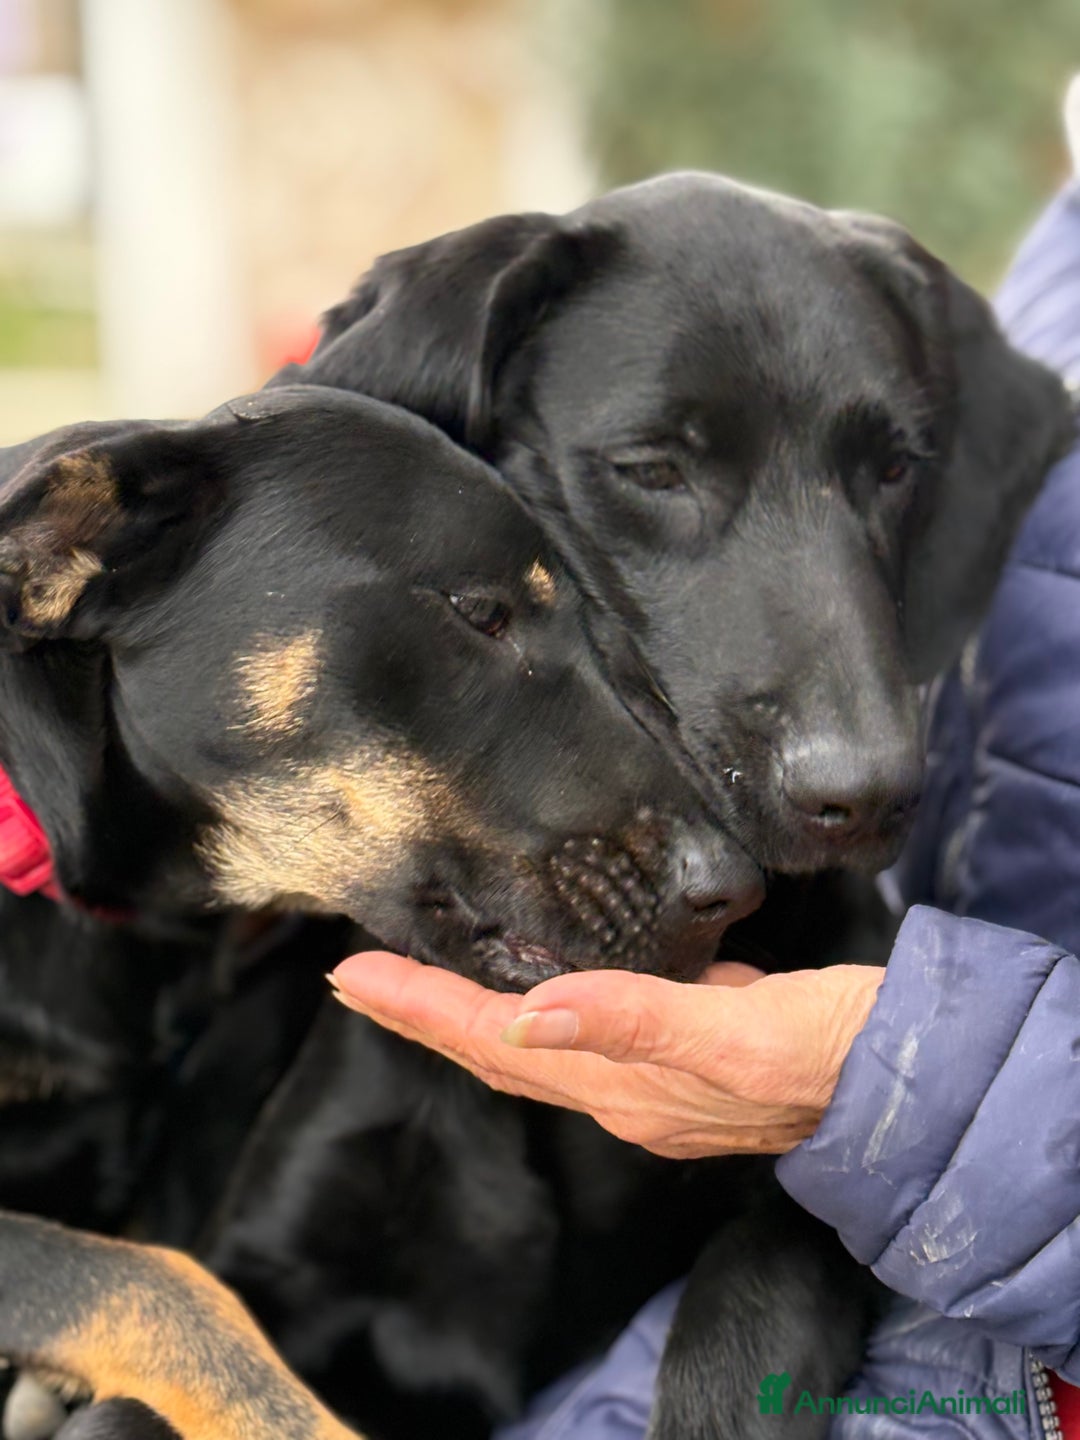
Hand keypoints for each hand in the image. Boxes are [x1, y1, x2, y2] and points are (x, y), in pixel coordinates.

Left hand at [329, 954, 883, 1158]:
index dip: (421, 1010)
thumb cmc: (833, 1051)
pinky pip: (583, 1027)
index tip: (354, 974)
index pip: (497, 1041)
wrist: (909, 1077)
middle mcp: (623, 1090)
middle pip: (498, 1047)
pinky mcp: (683, 1048)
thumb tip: (533, 1015)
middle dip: (422, 1013)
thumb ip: (638, 1022)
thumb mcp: (739, 1033)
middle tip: (356, 975)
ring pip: (535, 1040)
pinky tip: (532, 982)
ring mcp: (653, 1074)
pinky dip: (537, 1003)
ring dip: (467, 1010)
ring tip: (416, 980)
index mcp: (624, 1083)